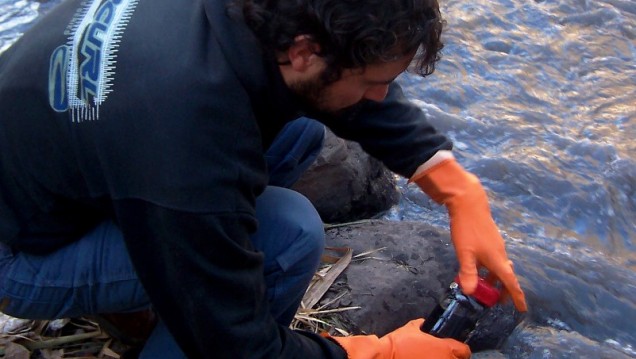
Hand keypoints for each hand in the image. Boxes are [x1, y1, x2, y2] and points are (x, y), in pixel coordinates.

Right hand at [327, 319, 469, 358]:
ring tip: (432, 356)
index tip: (457, 347)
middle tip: (443, 352)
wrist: (387, 355)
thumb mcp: (414, 326)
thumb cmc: (400, 342)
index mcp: (445, 348)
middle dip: (453, 356)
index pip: (464, 350)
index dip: (461, 348)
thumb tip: (427, 327)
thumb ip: (425, 326)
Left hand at [410, 158, 526, 311]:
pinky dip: (488, 268)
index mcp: (498, 259)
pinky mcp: (490, 239)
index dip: (517, 297)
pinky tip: (476, 268)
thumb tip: (470, 292)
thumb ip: (467, 272)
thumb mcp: (465, 253)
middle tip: (495, 301)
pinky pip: (492, 259)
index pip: (511, 283)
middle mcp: (500, 253)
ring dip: (493, 279)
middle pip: (506, 276)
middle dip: (503, 291)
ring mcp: (495, 245)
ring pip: (498, 267)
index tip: (522, 309)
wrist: (469, 203)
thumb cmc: (467, 228)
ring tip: (483, 287)